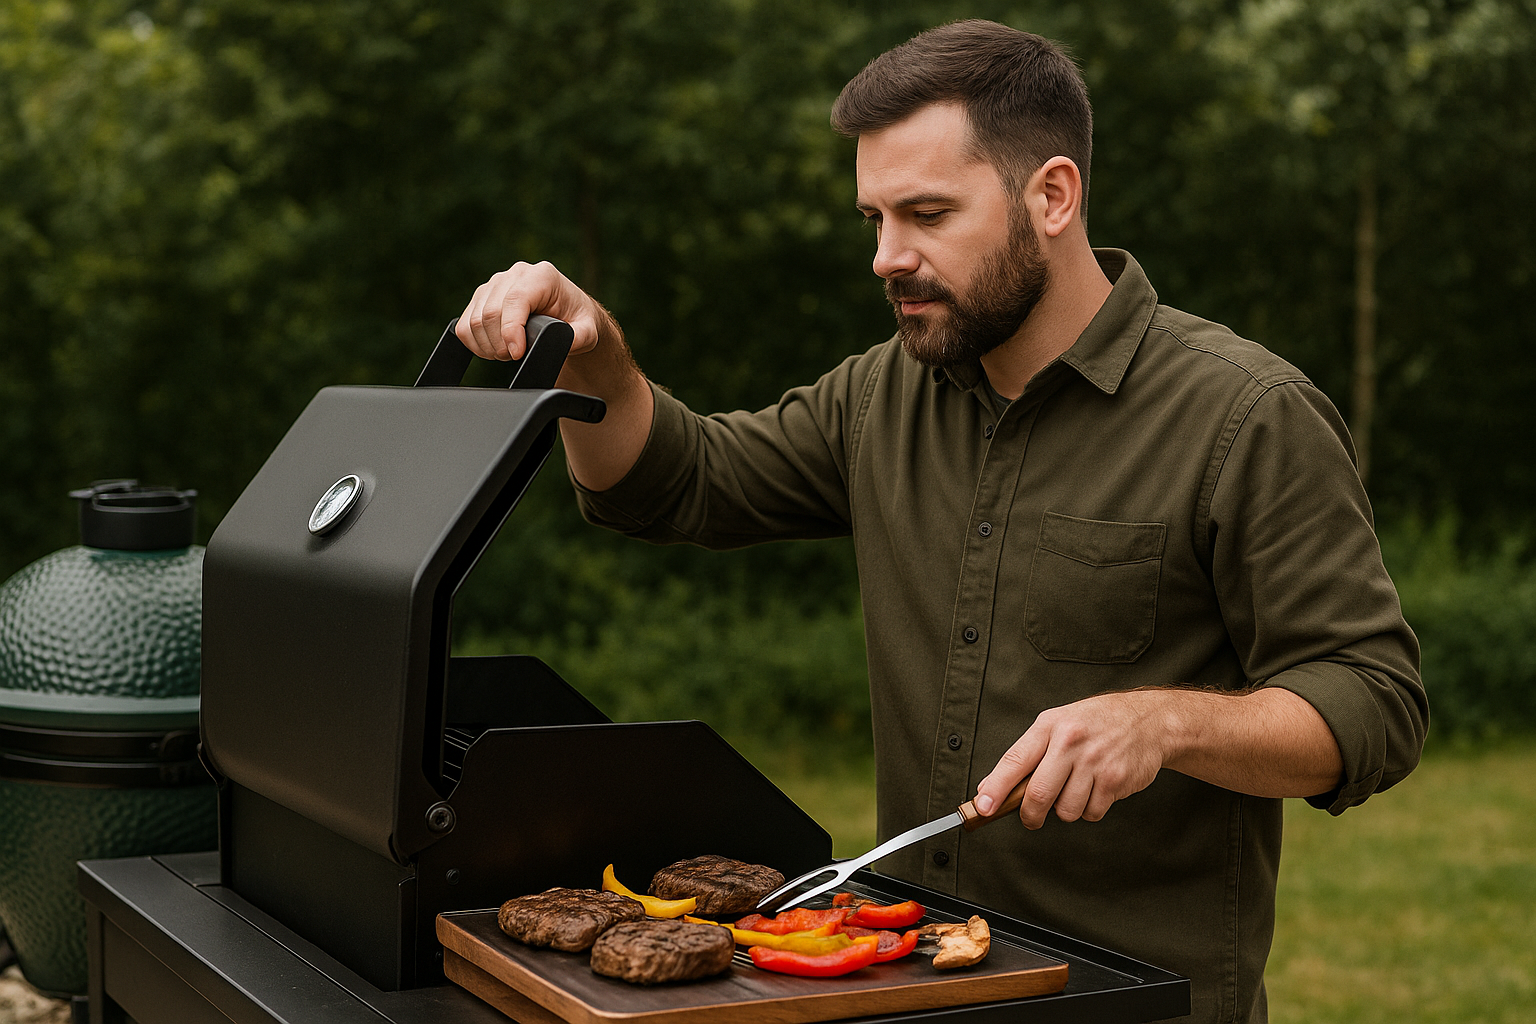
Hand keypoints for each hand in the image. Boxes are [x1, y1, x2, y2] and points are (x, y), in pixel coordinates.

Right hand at [456, 261, 606, 361]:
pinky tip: (494, 349)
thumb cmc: (578, 321)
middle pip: (490, 312)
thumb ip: (578, 337)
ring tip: (509, 353)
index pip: (515, 300)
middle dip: (500, 344)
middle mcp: (516, 274)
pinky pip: (464, 325)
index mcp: (542, 276)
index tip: (517, 353)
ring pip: (474, 320)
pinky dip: (475, 344)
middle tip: (516, 357)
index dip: (511, 331)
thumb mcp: (588, 331)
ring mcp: (495, 284)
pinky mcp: (481, 298)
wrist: (569, 316)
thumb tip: (558, 343)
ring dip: (488, 346)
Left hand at [973, 691, 1171, 828]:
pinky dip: (1090, 809)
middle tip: (1031, 818)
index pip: (1014, 760)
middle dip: (1030, 815)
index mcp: (1049, 726)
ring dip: (1067, 809)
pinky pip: (1092, 813)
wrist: (1148, 720)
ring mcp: (1094, 761)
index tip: (982, 807)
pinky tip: (1096, 788)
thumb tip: (990, 788)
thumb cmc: (1095, 723)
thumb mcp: (1057, 724)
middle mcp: (1070, 742)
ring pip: (1066, 811)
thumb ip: (1026, 754)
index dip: (995, 788)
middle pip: (1038, 795)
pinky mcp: (1115, 780)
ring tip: (1076, 788)